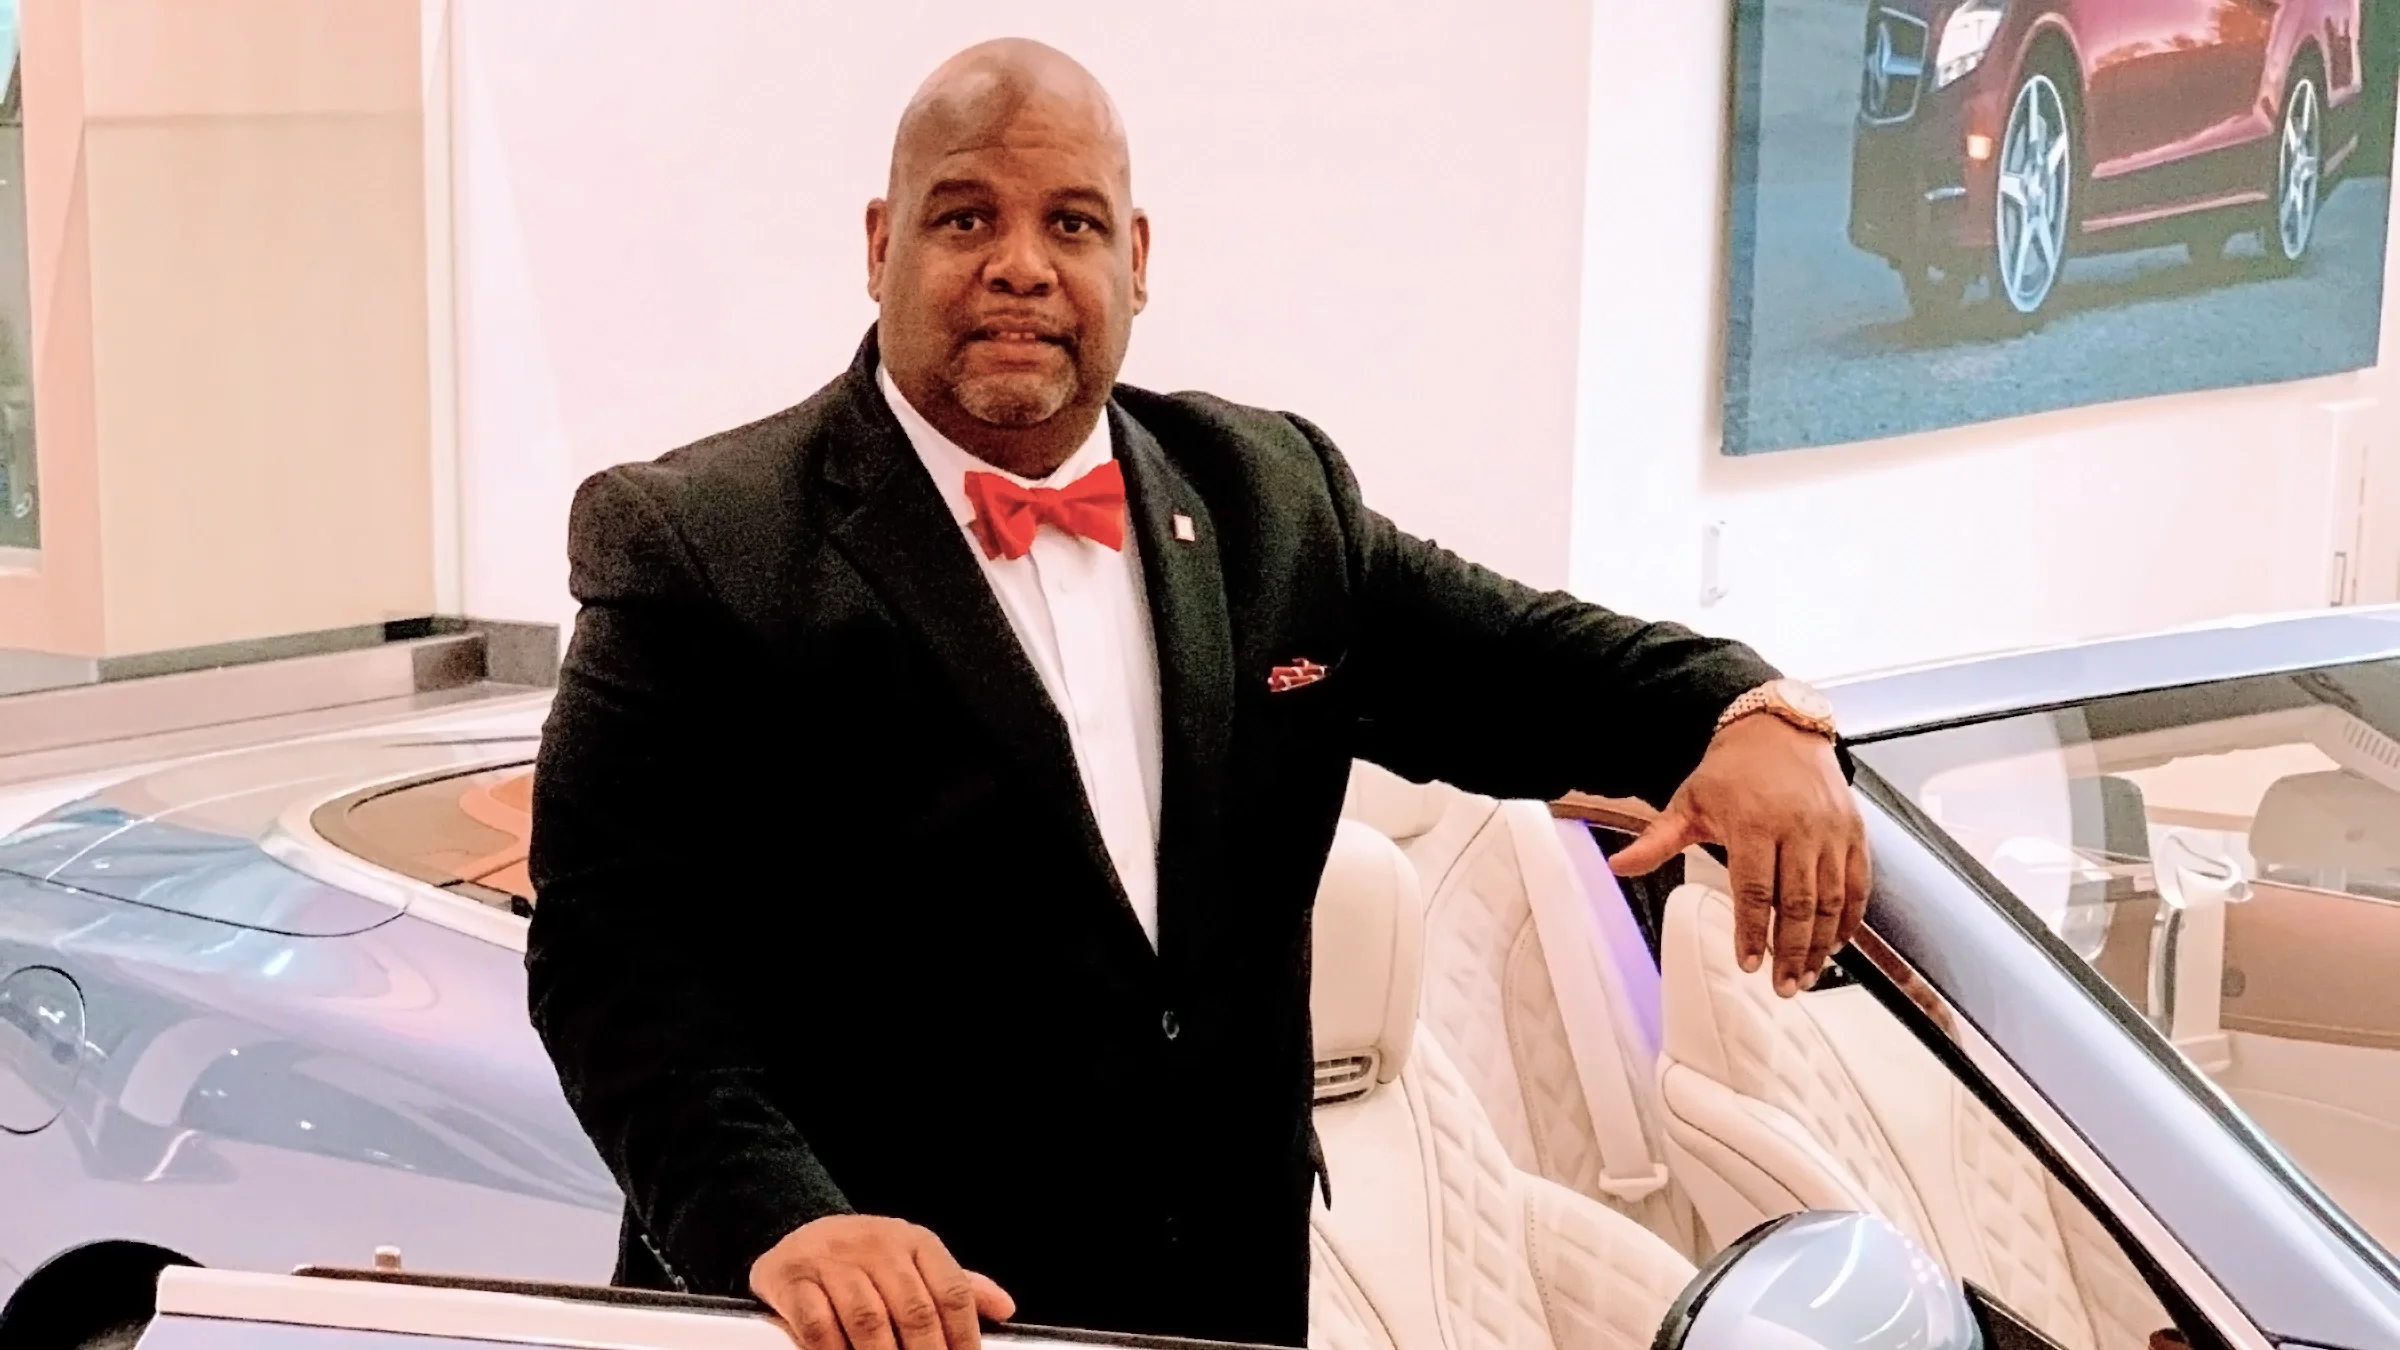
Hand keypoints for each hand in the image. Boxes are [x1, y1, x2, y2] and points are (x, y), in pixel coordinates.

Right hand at [750, 1214, 1014, 1349]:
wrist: (799, 1233)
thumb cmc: (864, 1256)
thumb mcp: (913, 1261)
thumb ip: (954, 1287)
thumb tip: (1004, 1308)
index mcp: (915, 1241)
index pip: (952, 1291)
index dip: (965, 1337)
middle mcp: (877, 1245)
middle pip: (915, 1310)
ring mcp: (833, 1260)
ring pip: (868, 1320)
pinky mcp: (794, 1278)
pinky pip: (819, 1324)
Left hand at [1609, 714, 1869, 996]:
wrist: (1779, 729)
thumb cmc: (1732, 770)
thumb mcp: (1688, 803)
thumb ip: (1657, 841)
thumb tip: (1618, 866)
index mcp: (1753, 822)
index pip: (1754, 890)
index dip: (1753, 932)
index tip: (1749, 964)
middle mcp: (1797, 827)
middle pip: (1798, 903)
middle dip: (1792, 951)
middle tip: (1785, 986)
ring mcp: (1830, 830)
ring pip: (1832, 899)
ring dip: (1821, 944)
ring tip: (1808, 975)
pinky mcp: (1854, 831)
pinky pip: (1858, 883)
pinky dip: (1851, 918)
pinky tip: (1836, 943)